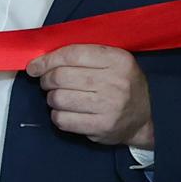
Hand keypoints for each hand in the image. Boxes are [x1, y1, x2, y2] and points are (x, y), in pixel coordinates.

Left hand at [26, 43, 154, 148]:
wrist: (146, 116)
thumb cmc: (121, 84)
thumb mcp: (112, 62)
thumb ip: (82, 56)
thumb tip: (40, 60)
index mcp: (118, 60)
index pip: (72, 54)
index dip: (47, 60)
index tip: (34, 66)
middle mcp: (115, 82)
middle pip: (60, 77)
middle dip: (47, 80)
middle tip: (48, 83)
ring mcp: (109, 106)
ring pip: (58, 98)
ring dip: (52, 98)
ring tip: (61, 97)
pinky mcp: (101, 127)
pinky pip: (62, 119)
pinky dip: (58, 115)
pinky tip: (67, 112)